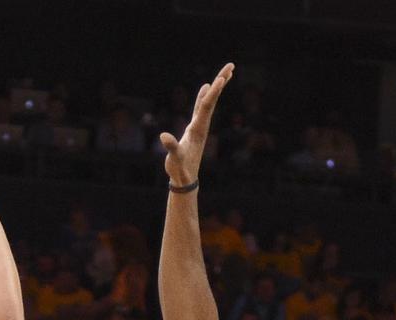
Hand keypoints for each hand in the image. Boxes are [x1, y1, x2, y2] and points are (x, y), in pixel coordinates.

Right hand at [160, 63, 233, 185]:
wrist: (185, 178)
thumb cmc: (179, 169)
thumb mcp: (174, 159)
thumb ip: (171, 148)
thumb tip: (164, 137)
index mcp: (198, 129)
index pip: (206, 107)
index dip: (213, 93)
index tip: (221, 79)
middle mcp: (202, 124)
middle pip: (212, 99)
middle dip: (221, 82)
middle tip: (231, 65)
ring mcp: (199, 125)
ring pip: (209, 102)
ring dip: (217, 87)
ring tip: (226, 73)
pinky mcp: (194, 127)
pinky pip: (201, 107)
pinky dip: (204, 96)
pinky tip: (207, 86)